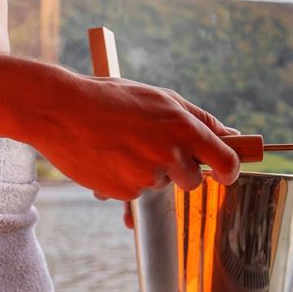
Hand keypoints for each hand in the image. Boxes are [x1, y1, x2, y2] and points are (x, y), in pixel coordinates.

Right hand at [0, 56, 239, 222]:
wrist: (59, 109)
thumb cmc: (113, 99)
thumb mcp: (161, 98)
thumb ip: (200, 119)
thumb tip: (233, 136)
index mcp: (183, 127)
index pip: (226, 162)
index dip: (229, 171)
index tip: (224, 173)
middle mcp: (169, 154)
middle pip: (194, 181)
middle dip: (180, 171)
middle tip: (154, 149)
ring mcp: (147, 176)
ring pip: (162, 185)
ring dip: (150, 172)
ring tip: (124, 146)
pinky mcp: (126, 192)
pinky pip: (137, 193)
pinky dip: (127, 180)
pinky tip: (109, 157)